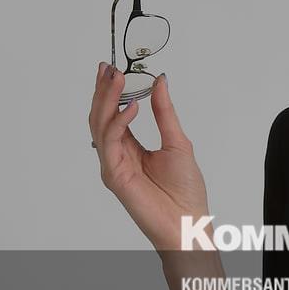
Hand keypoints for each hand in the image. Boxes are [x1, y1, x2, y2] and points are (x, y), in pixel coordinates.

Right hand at [87, 62, 209, 251]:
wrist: (188, 221)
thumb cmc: (185, 190)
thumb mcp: (178, 141)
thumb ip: (164, 112)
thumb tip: (160, 82)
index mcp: (131, 147)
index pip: (114, 113)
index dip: (111, 91)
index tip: (111, 68)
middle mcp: (118, 154)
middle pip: (102, 117)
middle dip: (103, 91)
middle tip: (108, 68)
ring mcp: (113, 165)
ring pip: (100, 126)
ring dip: (106, 100)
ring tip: (116, 78)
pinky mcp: (114, 175)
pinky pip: (110, 144)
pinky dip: (118, 123)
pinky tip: (130, 107)